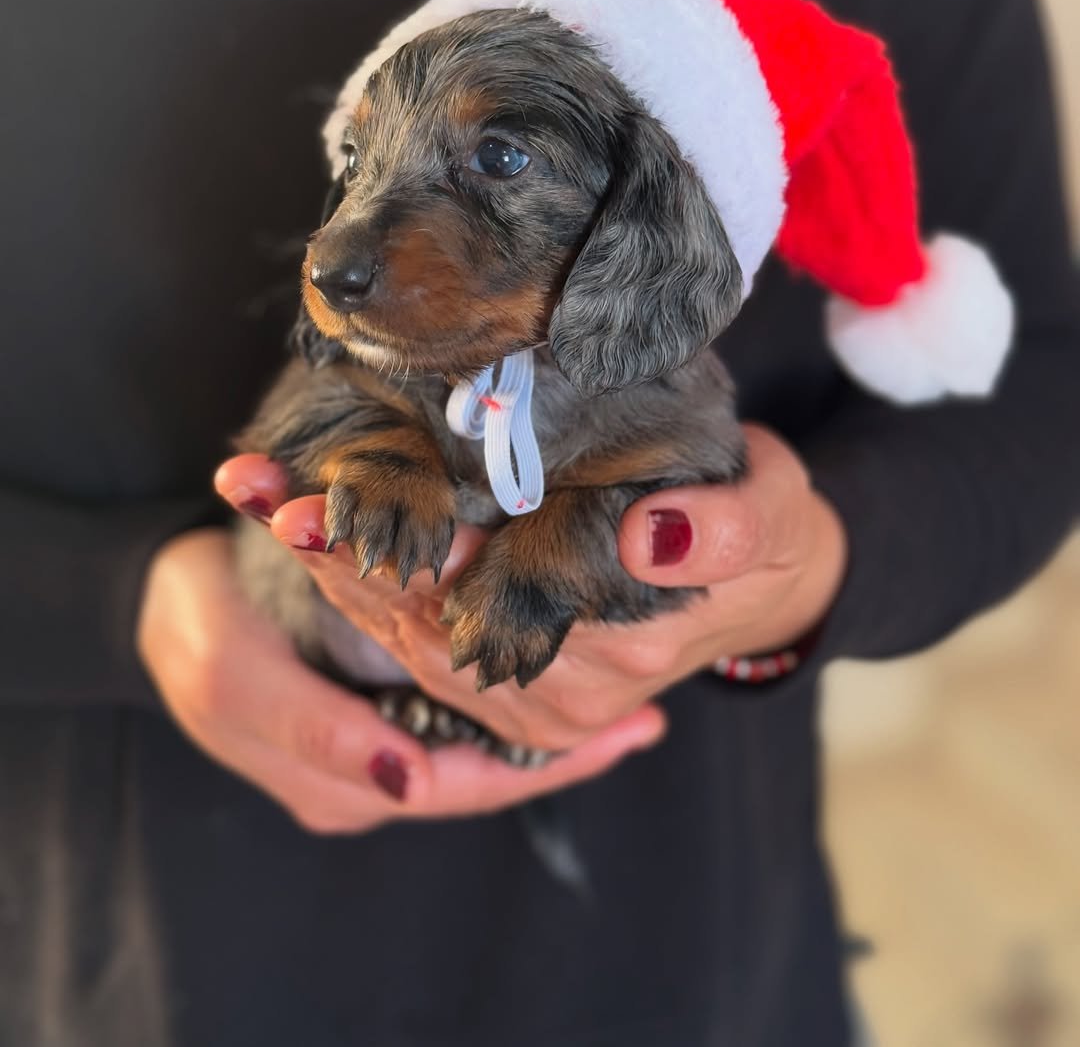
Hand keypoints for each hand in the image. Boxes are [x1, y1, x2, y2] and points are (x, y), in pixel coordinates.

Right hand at [137, 529, 665, 832]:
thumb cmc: (193, 628)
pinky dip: (500, 684)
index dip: (551, 763)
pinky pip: (451, 704)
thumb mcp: (238, 677)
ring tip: (619, 690)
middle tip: (647, 709)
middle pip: (486, 770)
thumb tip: (406, 778)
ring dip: (541, 717)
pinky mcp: (367, 702)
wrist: (150, 597)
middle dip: (564, 743)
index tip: (629, 730)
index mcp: (343, 782)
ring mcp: (368, 741)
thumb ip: (319, 730)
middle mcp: (368, 774)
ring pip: (475, 737)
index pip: (470, 786)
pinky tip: (544, 657)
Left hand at [214, 424, 844, 754]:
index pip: (477, 600)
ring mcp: (537, 705)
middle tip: (255, 488)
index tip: (310, 504)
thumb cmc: (767, 532)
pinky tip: (314, 535)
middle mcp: (564, 695)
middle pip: (424, 624)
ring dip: (334, 572)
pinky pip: (424, 646)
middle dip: (337, 554)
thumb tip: (652, 536)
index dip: (391, 548)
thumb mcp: (772, 514)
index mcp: (616, 648)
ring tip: (261, 498)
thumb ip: (723, 530)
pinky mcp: (522, 696)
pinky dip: (364, 589)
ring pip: (411, 640)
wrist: (769, 582)